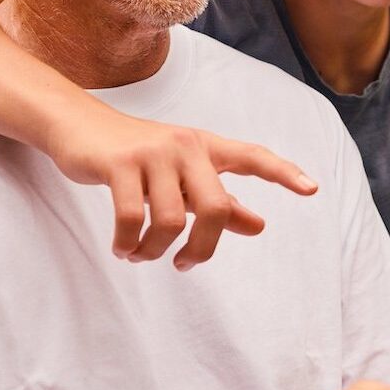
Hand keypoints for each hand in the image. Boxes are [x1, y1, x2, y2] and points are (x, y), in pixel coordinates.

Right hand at [44, 102, 318, 268]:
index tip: (311, 190)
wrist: (77, 124)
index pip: (251, 156)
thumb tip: (259, 225)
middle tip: (184, 265)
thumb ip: (218, 200)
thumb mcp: (179, 174)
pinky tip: (122, 249)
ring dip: (155, 250)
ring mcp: (152, 153)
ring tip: (139, 255)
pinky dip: (127, 242)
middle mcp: (184, 146)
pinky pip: (130, 217)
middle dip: (202, 248)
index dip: (282, 172)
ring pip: (170, 220)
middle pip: (215, 207)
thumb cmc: (133, 153)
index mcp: (204, 147)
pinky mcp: (120, 164)